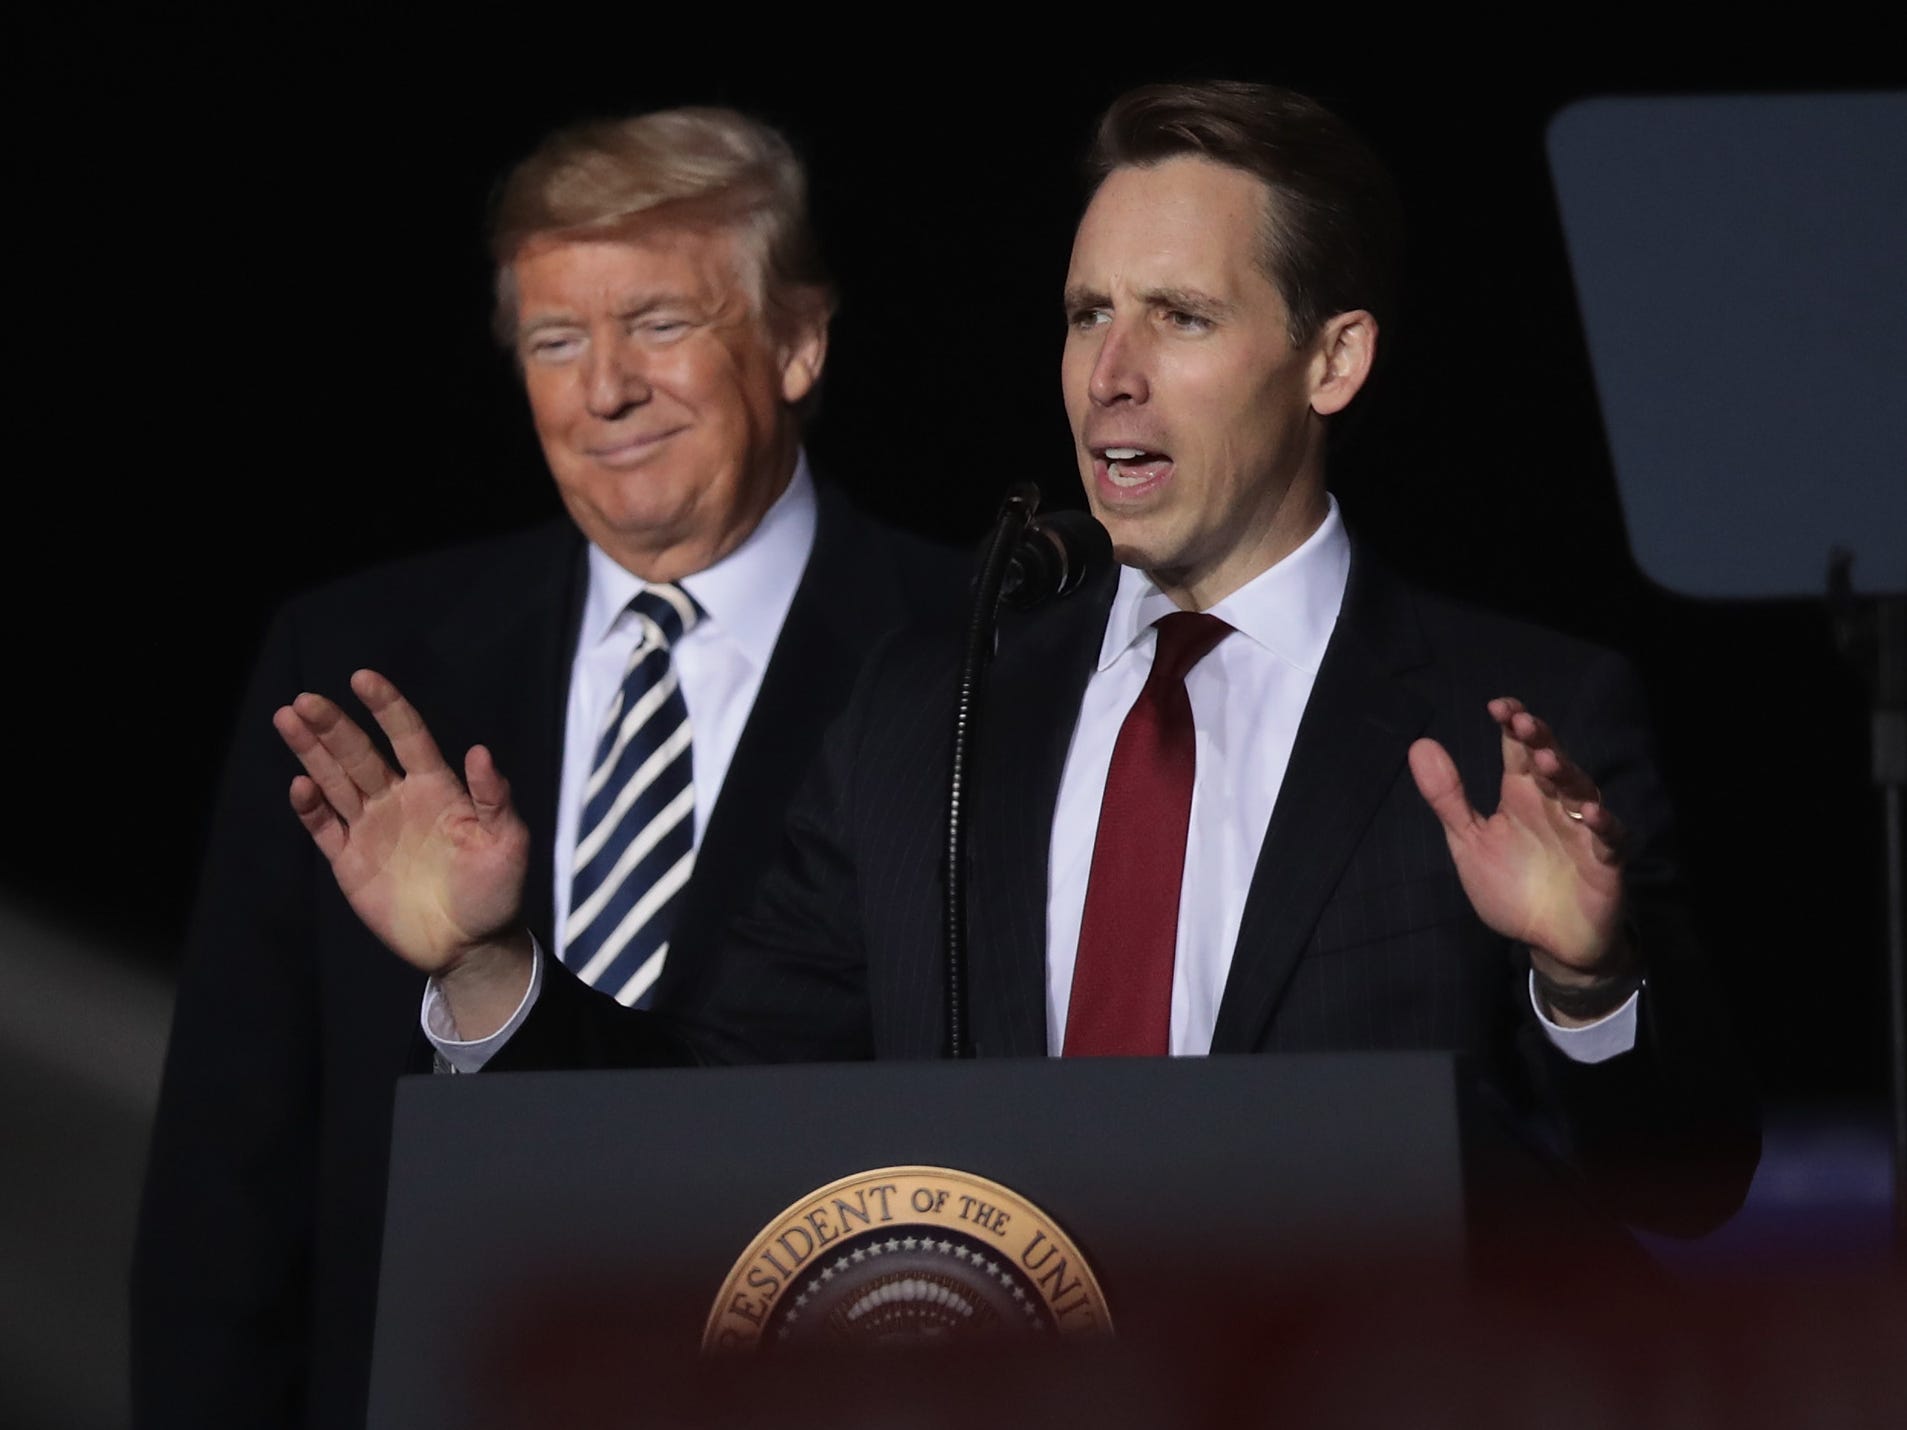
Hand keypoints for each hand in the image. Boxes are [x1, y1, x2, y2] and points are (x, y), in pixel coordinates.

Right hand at [273, 670, 533, 1019]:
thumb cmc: (497, 892)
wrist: (470, 946)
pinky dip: (310, 807)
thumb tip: (480, 750)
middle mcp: (399, 799)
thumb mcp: (508, 843)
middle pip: (359, 753)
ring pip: (334, 780)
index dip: (386, 707)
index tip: (362, 678)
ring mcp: (371, 828)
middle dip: (333, 725)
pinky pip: (324, 828)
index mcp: (437, 788)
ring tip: (288, 719)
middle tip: (305, 700)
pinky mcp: (350, 861)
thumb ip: (494, 797)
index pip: (407, 736)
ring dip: (311, 751)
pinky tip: (300, 785)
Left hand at [1408, 697, 1630, 983]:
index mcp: (1522, 796)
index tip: (1497, 706)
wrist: (1547, 941)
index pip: (1518, 750)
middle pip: (1551, 762)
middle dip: (1540, 740)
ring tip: (1547, 760)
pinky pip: (1610, 838)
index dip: (1512, 725)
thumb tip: (1419, 744)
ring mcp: (1583, 830)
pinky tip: (1588, 813)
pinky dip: (1602, 824)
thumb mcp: (1470, 841)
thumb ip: (1448, 797)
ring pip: (1580, 791)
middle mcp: (1554, 804)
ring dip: (1566, 774)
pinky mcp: (1606, 861)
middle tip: (1522, 722)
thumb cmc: (1511, 886)